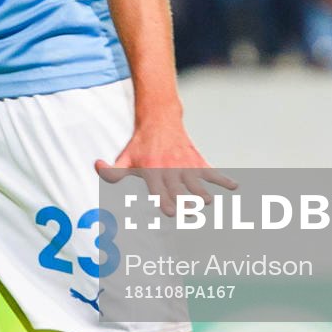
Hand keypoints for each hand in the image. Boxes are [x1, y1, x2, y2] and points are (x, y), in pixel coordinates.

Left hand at [97, 120, 235, 215]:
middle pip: (180, 190)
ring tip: (209, 202)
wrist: (160, 119)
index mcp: (152, 172)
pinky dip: (223, 179)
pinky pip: (212, 171)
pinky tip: (234, 187)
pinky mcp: (197, 161)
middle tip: (191, 212)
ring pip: (198, 182)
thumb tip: (97, 166)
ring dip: (204, 193)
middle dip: (186, 202)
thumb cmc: (139, 145)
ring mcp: (186, 166)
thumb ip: (111, 171)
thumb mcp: (124, 157)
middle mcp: (170, 170)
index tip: (171, 212)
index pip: (159, 190)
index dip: (165, 201)